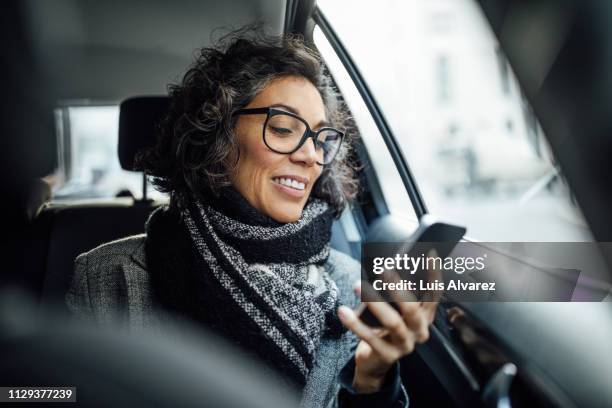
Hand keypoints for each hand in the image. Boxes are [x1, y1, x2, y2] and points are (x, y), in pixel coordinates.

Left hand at [337, 250, 441, 392]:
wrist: (375, 361)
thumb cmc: (385, 328)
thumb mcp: (395, 310)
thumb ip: (396, 292)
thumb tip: (384, 265)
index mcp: (424, 317)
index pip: (434, 294)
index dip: (434, 274)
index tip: (430, 253)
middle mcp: (419, 331)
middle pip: (412, 308)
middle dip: (397, 287)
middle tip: (383, 270)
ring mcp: (405, 345)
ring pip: (393, 322)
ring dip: (374, 302)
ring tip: (358, 286)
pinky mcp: (388, 355)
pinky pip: (370, 337)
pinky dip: (355, 323)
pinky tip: (343, 311)